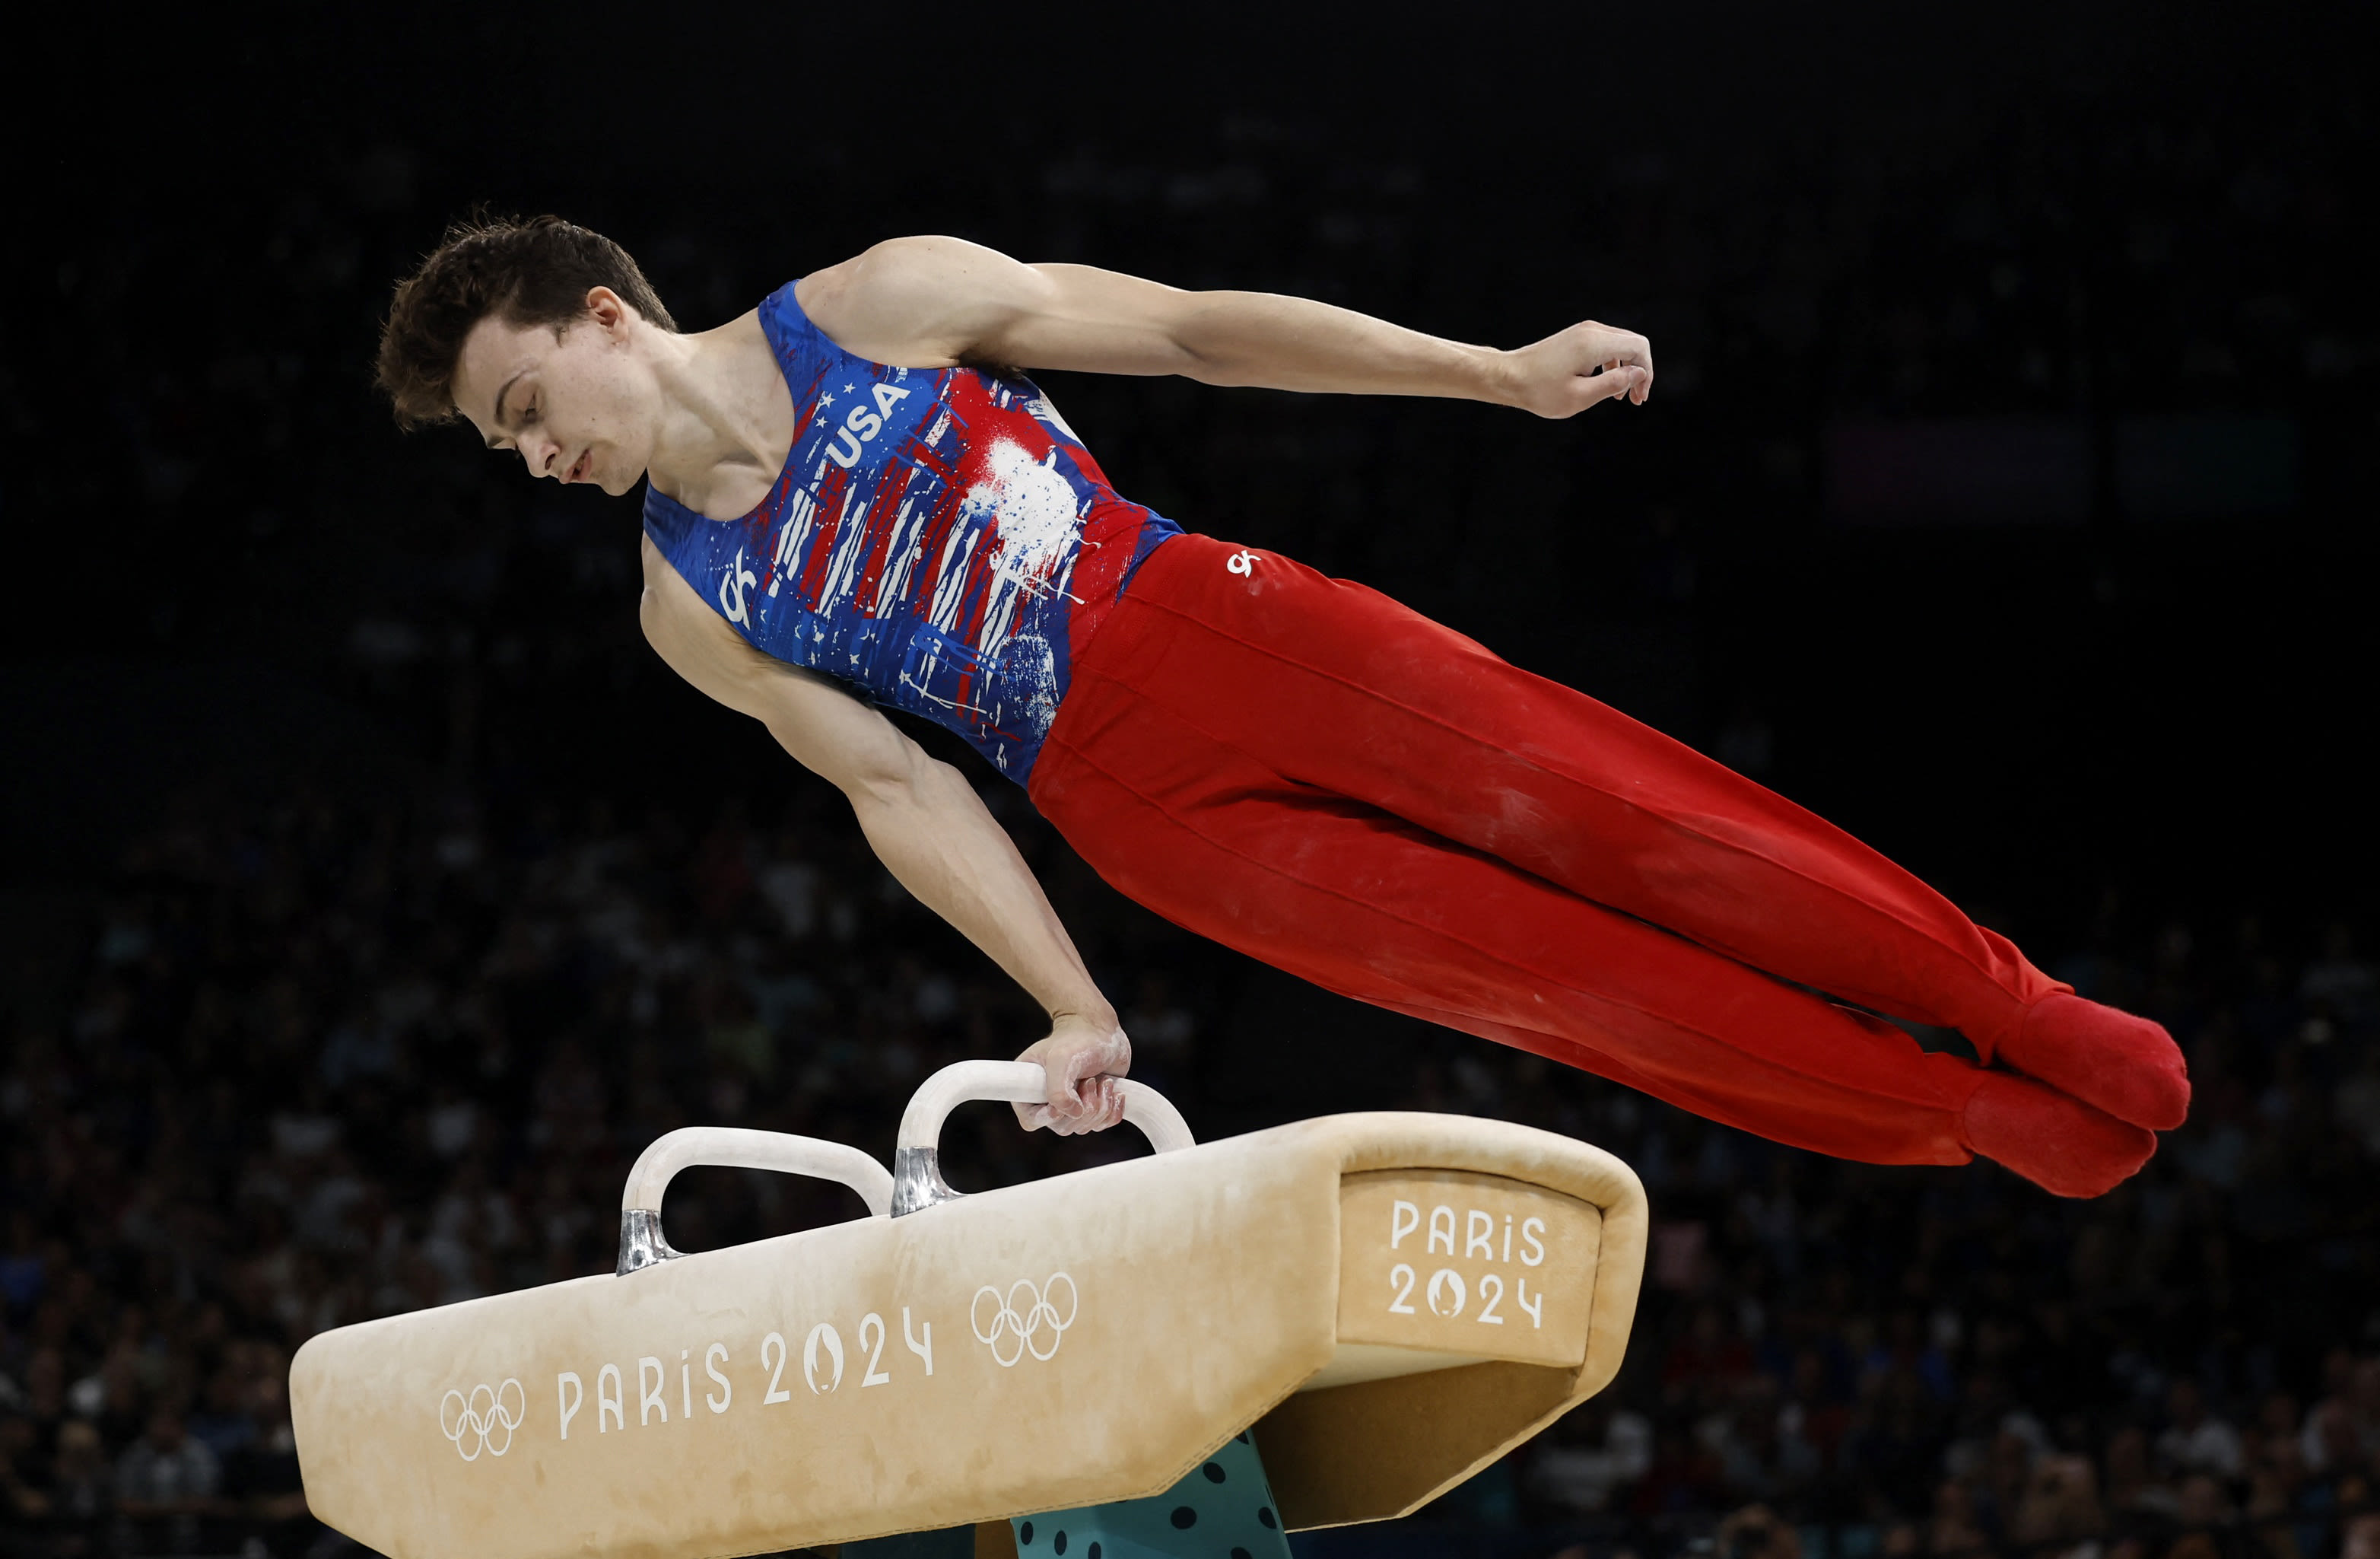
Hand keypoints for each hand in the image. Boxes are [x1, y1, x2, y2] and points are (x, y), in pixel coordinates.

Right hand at [1012, 1012, 1131, 1134]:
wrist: (1102, 1029)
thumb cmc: (1077, 1039)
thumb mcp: (1061, 1060)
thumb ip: (1058, 1091)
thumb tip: (1073, 1114)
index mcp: (1030, 1088)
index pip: (1030, 1120)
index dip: (1046, 1117)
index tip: (1061, 1103)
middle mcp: (1049, 1100)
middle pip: (1062, 1127)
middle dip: (1083, 1107)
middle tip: (1090, 1080)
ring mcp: (1071, 1105)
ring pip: (1083, 1126)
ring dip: (1100, 1106)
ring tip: (1104, 1081)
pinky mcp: (1092, 1106)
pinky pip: (1102, 1124)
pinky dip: (1113, 1111)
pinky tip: (1116, 1091)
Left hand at [1503, 320, 1653, 417]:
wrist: (1508, 376)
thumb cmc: (1540, 390)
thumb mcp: (1581, 396)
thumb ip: (1614, 383)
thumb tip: (1639, 373)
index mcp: (1594, 342)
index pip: (1639, 347)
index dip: (1646, 372)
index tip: (1639, 397)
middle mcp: (1591, 330)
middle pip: (1632, 343)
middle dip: (1639, 371)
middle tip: (1634, 399)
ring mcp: (1583, 331)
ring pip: (1619, 344)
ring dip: (1625, 369)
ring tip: (1620, 396)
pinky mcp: (1576, 337)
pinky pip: (1605, 346)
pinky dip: (1611, 364)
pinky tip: (1605, 384)